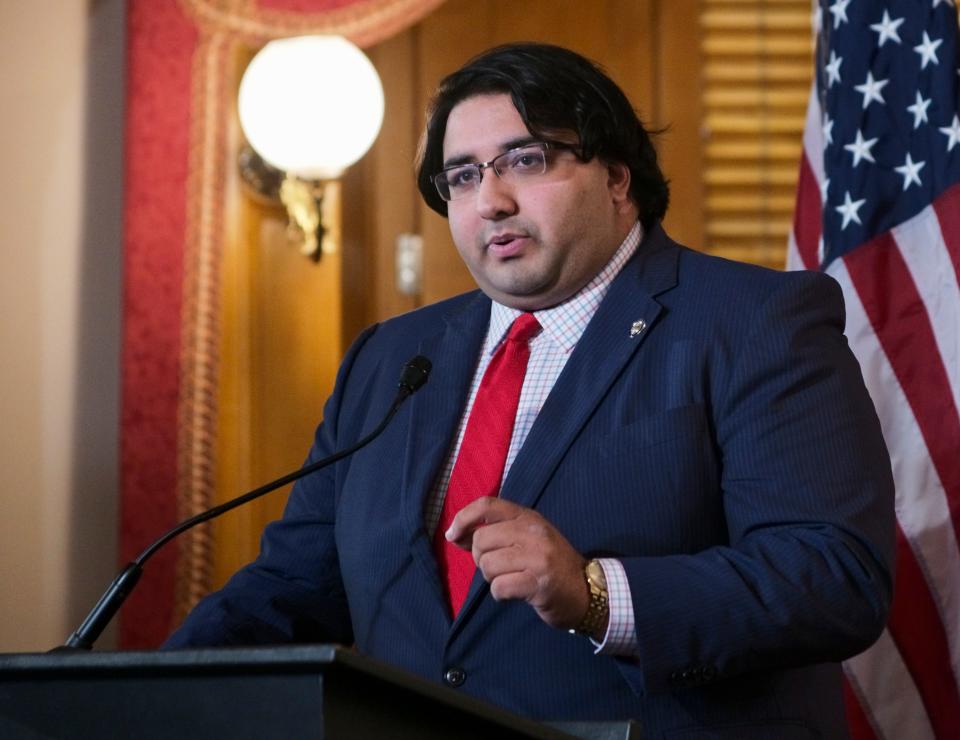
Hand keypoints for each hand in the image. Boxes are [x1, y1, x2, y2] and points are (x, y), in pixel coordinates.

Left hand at [445, 497, 587, 629]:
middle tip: (497, 568)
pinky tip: (515, 593)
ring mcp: (537, 557)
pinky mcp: (538, 583)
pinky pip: (499, 587)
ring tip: (511, 579)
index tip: (453, 535)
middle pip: (481, 539)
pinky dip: (501, 594)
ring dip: (492, 578)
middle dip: (480, 558)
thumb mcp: (527, 538)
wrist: (586, 591)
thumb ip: (496, 533)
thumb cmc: (550, 564)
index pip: (487, 505)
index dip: (463, 518)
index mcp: (528, 517)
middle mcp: (533, 531)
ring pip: (487, 565)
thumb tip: (455, 534)